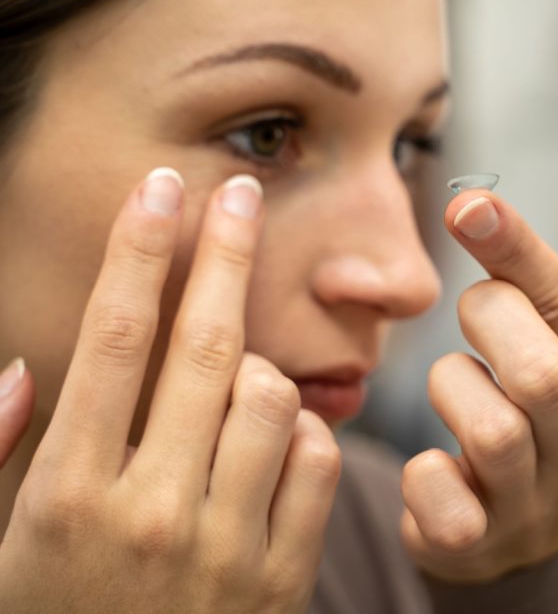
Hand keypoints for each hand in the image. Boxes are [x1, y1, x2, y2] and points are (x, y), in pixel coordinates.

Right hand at [0, 171, 340, 612]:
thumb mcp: (0, 543)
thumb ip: (2, 452)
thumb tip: (28, 366)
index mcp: (67, 493)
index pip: (112, 340)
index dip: (138, 250)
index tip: (158, 189)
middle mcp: (149, 511)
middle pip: (202, 346)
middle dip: (223, 253)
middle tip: (239, 192)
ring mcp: (226, 545)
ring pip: (272, 395)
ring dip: (257, 368)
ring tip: (231, 384)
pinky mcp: (283, 575)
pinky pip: (320, 461)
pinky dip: (303, 437)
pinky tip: (270, 447)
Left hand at [401, 192, 557, 581]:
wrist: (540, 535)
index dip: (516, 249)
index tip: (468, 204)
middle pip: (540, 373)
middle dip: (488, 316)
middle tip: (477, 309)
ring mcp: (536, 505)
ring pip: (490, 431)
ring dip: (452, 385)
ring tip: (460, 384)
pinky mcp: (476, 544)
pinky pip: (440, 504)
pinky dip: (423, 474)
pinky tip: (436, 461)